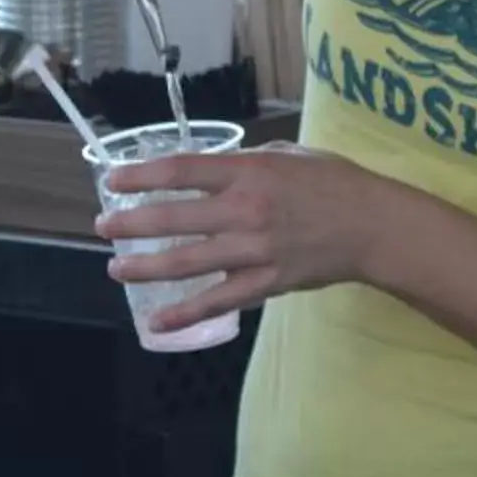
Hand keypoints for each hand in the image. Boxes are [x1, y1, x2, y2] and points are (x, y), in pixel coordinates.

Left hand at [95, 145, 390, 333]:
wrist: (373, 226)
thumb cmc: (333, 182)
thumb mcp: (288, 155)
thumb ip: (245, 160)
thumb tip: (211, 165)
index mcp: (249, 172)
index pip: (181, 171)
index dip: (140, 176)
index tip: (113, 180)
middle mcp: (245, 210)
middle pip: (172, 218)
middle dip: (131, 224)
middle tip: (104, 227)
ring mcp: (254, 250)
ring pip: (187, 262)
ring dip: (145, 267)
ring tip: (117, 269)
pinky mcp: (266, 282)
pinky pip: (219, 301)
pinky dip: (186, 314)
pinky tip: (158, 322)